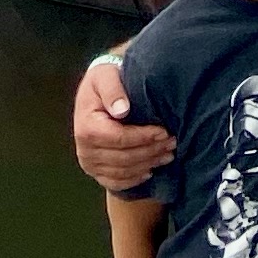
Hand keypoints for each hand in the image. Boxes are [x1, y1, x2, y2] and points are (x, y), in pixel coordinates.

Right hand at [73, 51, 169, 190]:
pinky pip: (116, 182)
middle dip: (151, 151)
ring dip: (147, 165)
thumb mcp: (105, 75)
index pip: (119, 139)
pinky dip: (135, 179)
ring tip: (168, 154)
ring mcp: (89, 163)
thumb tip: (121, 110)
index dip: (143, 137)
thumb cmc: (103, 81)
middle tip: (172, 143)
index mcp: (86, 127)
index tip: (164, 131)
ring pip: (123, 172)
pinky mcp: (95, 172)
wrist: (94, 94)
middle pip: (123, 158)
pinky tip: (150, 170)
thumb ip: (113, 90)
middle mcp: (84, 150)